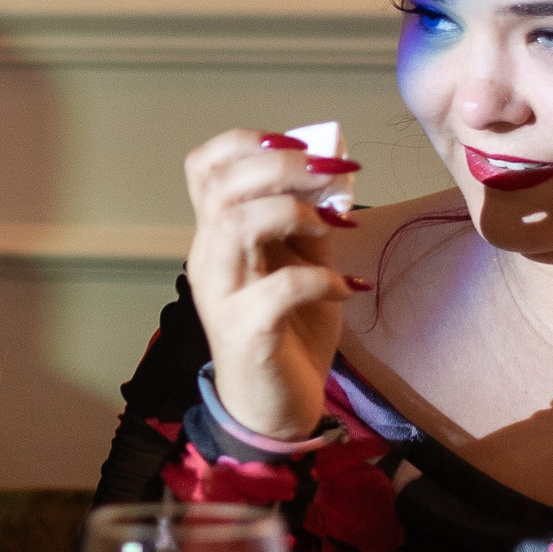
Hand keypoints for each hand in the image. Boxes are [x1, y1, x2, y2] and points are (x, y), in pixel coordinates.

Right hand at [184, 129, 365, 442]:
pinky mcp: (246, 331)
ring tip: (332, 227)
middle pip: (222, 186)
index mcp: (217, 235)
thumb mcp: (303, 263)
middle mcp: (208, 258)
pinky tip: (348, 290)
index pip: (204, 166)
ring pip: (235, 225)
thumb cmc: (288, 332)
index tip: (300, 146)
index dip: (246, 141)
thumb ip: (310, 220)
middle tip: (330, 174)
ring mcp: (222, 295)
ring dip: (292, 211)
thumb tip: (335, 172)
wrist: (276, 410)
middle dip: (281, 165)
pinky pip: (280, 288)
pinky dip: (322, 279)